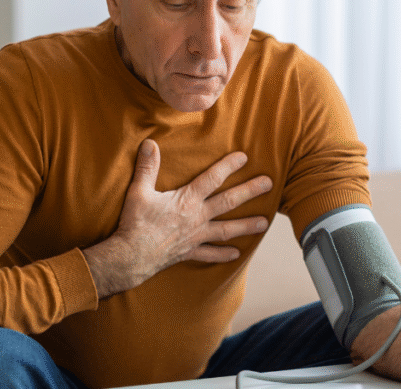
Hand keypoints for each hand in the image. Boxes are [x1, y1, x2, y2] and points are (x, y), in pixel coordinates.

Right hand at [83, 139, 272, 297]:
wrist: (130, 257)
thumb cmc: (135, 223)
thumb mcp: (138, 191)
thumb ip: (147, 167)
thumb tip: (149, 144)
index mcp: (187, 200)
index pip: (212, 178)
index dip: (229, 166)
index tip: (245, 157)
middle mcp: (197, 217)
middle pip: (228, 202)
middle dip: (250, 191)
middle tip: (269, 184)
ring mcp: (196, 237)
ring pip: (226, 230)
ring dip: (246, 225)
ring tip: (265, 223)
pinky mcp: (189, 252)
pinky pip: (210, 254)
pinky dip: (223, 254)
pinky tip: (237, 254)